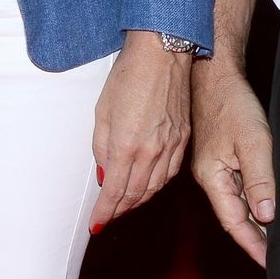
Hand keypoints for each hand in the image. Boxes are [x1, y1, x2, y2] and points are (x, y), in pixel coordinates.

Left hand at [89, 31, 192, 232]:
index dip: (105, 212)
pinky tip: (149, 186)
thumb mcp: (102, 111)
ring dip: (138, 201)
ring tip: (125, 206)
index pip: (114, 192)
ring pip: (154, 187)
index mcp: (126, 145)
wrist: (162, 53)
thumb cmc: (128, 76)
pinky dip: (157, 185)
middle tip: (108, 217)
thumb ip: (101, 147)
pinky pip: (170, 173)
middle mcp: (151, 151)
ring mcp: (171, 146)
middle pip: (135, 194)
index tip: (96, 225)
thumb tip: (104, 174)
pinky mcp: (183, 138)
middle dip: (119, 210)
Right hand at [190, 63, 274, 264]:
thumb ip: (260, 179)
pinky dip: (250, 201)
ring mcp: (213, 167)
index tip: (268, 263)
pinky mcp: (219, 156)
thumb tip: (266, 215)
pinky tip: (264, 204)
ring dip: (253, 221)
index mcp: (212, 177)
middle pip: (233, 217)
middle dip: (253, 238)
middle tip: (275, 257)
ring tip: (273, 238)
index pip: (234, 222)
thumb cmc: (232, 104)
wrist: (215, 75)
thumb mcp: (253, 142)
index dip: (252, 244)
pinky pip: (235, 188)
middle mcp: (209, 177)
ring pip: (235, 203)